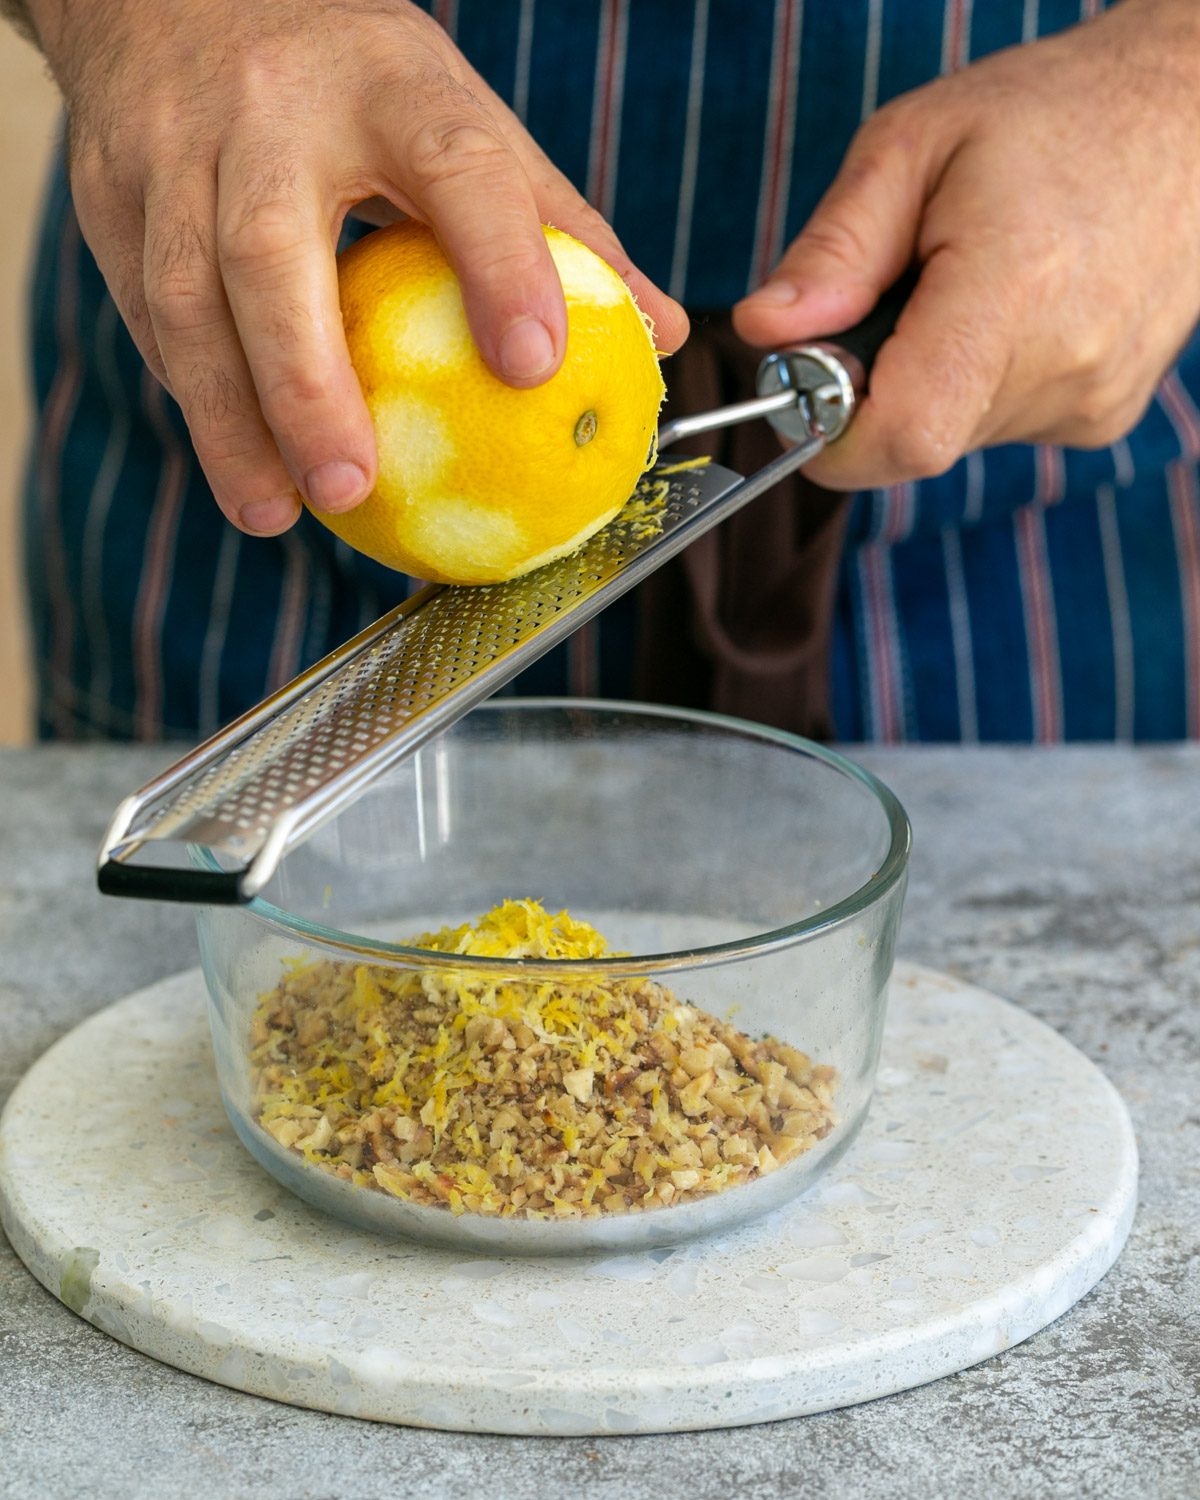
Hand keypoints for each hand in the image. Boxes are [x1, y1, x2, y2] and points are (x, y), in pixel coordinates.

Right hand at [27, 0, 687, 534]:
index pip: (456, 166)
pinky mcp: (110, 197)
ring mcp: (173, 151)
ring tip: (275, 512)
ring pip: (183, 295)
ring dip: (227, 418)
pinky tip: (238, 455)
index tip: (536, 364)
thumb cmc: (354, 82)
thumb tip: (661, 334)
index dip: (500, 262)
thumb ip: (556, 227)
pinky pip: (145, 312)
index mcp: (390, 84)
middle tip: (352, 485)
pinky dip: (193, 393)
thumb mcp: (462, 118)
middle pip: (269, 248)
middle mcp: (272, 111)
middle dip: (306, 381)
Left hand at [733, 0, 1199, 490]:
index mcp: (1012, 293)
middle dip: (875, 387)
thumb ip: (833, 251)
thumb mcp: (913, 146)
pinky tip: (1017, 307)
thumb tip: (761, 331)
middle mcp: (1064, 366)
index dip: (831, 433)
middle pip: (915, 440)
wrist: (1193, 116)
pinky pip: (999, 426)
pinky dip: (978, 380)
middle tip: (897, 293)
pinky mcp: (1103, 417)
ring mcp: (1092, 401)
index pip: (901, 438)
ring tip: (972, 283)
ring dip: (930, 378)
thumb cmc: (1050, 114)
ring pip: (953, 434)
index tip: (809, 383)